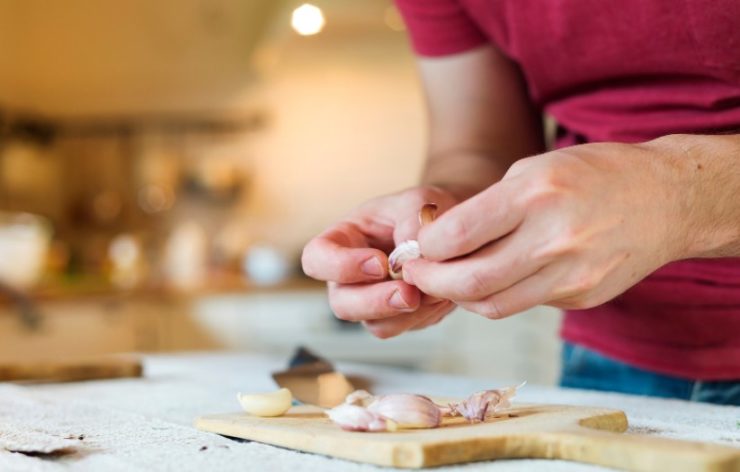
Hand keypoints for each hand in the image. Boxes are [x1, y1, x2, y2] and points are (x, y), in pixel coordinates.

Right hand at [301, 186, 458, 337]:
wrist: (449, 232)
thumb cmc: (423, 210)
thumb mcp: (418, 202)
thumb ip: (412, 221)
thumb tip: (411, 255)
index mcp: (343, 240)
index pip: (316, 259)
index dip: (341, 266)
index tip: (380, 263)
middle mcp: (349, 276)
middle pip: (342, 303)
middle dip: (375, 302)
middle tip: (409, 294)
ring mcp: (371, 300)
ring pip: (373, 324)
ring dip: (404, 313)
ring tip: (434, 289)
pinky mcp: (395, 316)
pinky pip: (402, 327)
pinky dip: (423, 315)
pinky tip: (440, 294)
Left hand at [403, 141, 685, 317]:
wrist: (668, 199)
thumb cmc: (594, 174)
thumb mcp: (535, 168)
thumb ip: (488, 206)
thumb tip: (440, 241)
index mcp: (536, 194)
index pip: (457, 235)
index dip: (425, 247)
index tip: (416, 246)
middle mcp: (555, 238)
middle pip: (471, 281)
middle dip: (431, 281)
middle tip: (417, 273)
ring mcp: (573, 274)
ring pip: (494, 305)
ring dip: (460, 296)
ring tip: (448, 280)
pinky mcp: (583, 296)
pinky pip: (525, 304)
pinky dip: (498, 296)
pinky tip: (493, 278)